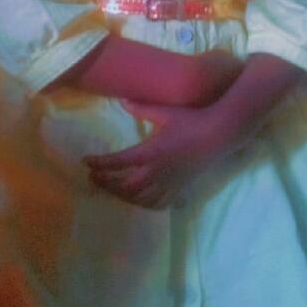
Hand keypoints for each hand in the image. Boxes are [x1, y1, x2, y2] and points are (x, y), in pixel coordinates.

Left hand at [83, 99, 233, 209]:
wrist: (220, 133)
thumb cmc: (192, 118)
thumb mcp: (165, 111)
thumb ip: (141, 108)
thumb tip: (121, 101)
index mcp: (152, 152)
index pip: (119, 162)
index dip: (100, 163)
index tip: (85, 162)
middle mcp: (158, 171)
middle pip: (125, 186)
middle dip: (106, 183)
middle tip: (93, 178)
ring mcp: (170, 182)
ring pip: (140, 199)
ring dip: (122, 196)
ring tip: (111, 188)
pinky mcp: (180, 188)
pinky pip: (159, 204)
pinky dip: (144, 205)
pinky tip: (138, 199)